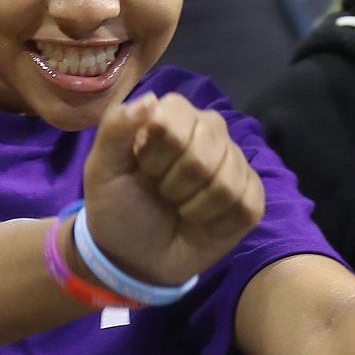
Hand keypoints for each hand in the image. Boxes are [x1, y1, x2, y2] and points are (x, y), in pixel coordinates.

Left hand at [79, 93, 263, 287]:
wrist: (134, 255)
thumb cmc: (118, 204)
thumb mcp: (102, 169)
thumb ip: (116, 129)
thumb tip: (150, 98)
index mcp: (173, 115)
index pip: (177, 118)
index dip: (156, 153)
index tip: (142, 169)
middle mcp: (209, 130)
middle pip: (205, 152)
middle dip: (173, 183)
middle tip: (160, 192)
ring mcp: (234, 162)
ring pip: (226, 181)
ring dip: (193, 206)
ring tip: (179, 206)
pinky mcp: (252, 195)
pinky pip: (245, 205)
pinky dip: (216, 222)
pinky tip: (201, 220)